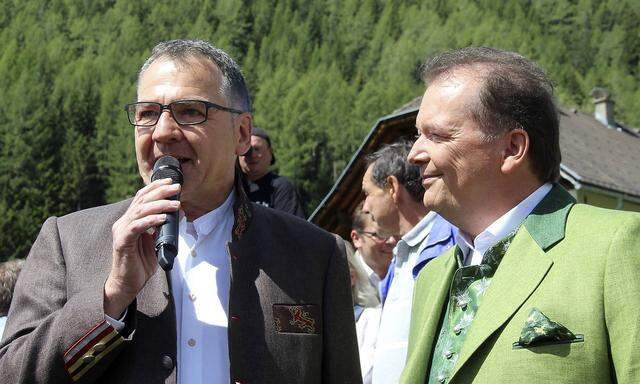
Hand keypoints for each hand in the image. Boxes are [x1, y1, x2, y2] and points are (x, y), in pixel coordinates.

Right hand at [104, 178, 180, 317]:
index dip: (155, 187)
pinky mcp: (122, 241)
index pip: (142, 197)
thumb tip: (180, 213)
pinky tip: (163, 218)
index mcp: (131, 219)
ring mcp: (121, 231)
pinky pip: (137, 227)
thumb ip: (165, 228)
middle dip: (160, 191)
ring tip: (175, 204)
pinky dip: (151, 221)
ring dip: (160, 205)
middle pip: (142, 200)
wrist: (128, 283)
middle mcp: (124, 222)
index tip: (171, 181)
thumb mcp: (157, 242)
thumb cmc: (142, 263)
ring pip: (140, 211)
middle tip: (176, 188)